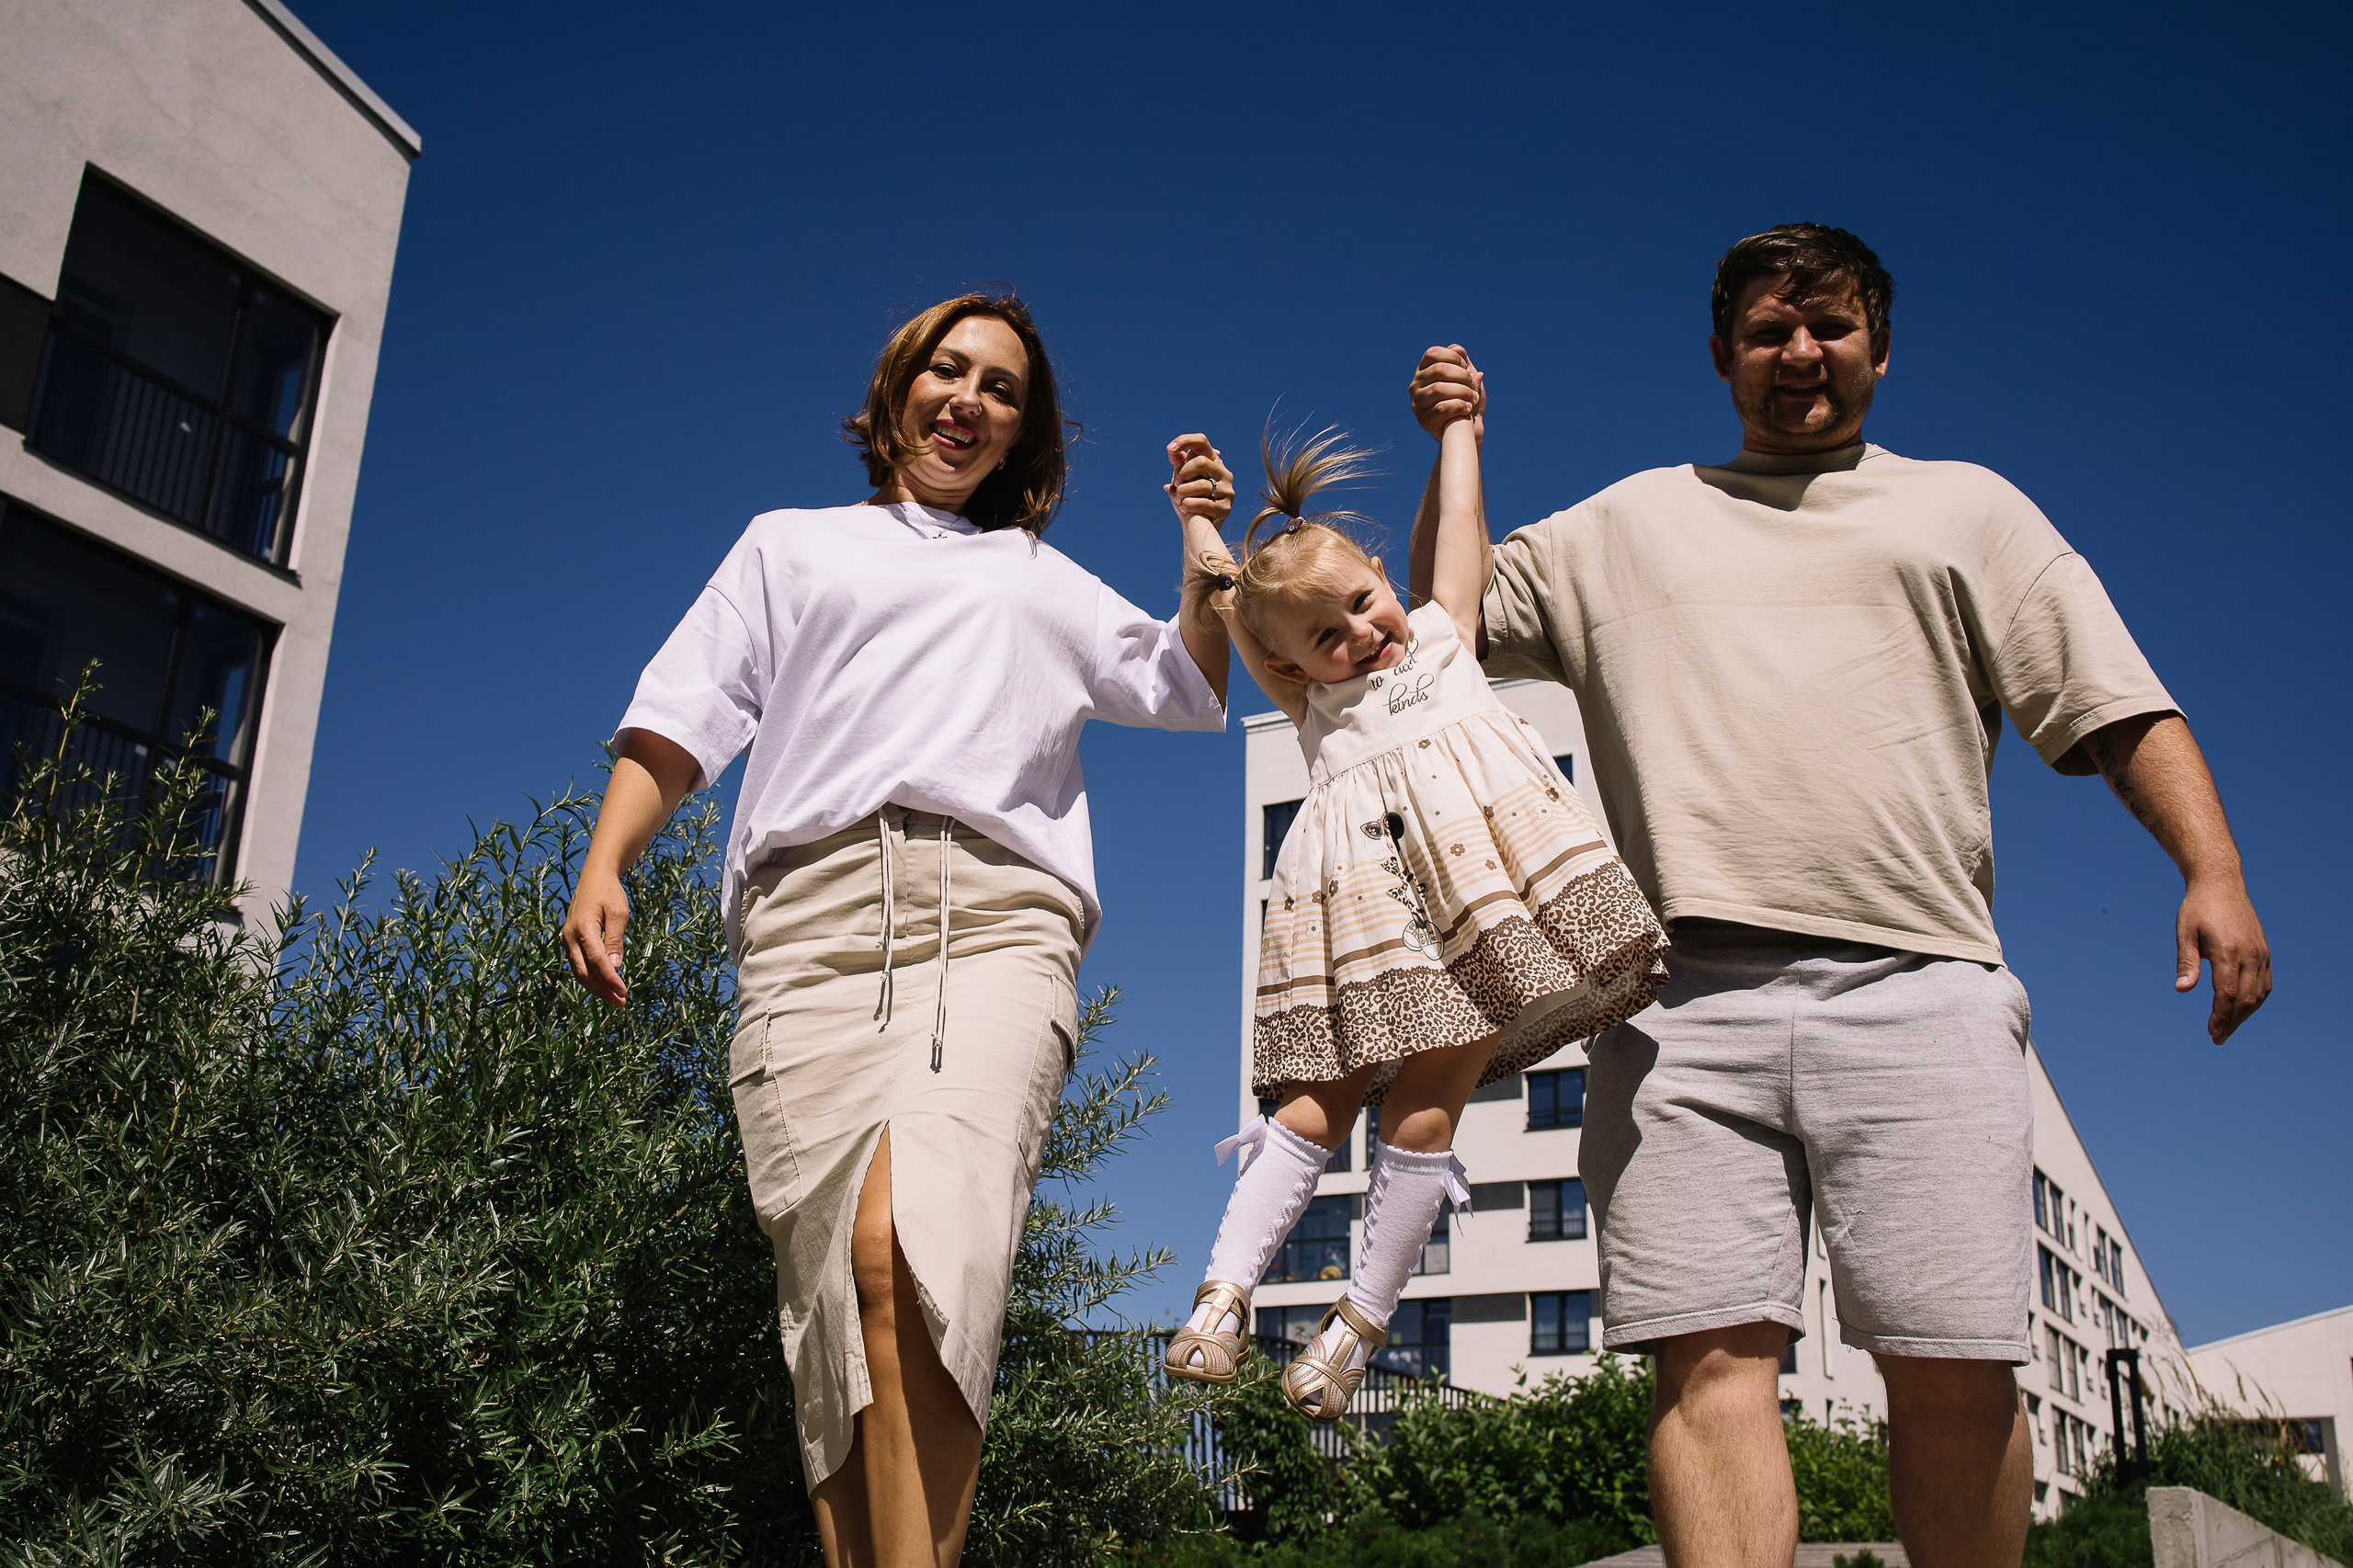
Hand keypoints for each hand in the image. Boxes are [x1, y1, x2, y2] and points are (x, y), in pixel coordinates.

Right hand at [562, 868, 631, 1005]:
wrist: (594, 878)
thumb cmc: (609, 893)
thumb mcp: (618, 912)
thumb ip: (615, 940)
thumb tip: (614, 967)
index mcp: (582, 928)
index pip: (596, 961)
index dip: (609, 979)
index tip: (624, 992)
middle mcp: (570, 937)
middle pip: (584, 972)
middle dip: (602, 990)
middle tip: (621, 1002)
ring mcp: (567, 941)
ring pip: (579, 972)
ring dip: (596, 988)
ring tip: (616, 999)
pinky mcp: (570, 943)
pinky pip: (578, 965)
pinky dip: (591, 978)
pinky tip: (605, 986)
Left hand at [1165, 434, 1234, 530]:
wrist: (1197, 527)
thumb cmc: (1189, 498)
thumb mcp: (1182, 479)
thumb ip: (1179, 465)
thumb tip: (1174, 454)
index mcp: (1213, 461)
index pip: (1201, 442)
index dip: (1184, 441)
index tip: (1169, 449)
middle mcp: (1224, 473)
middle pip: (1200, 462)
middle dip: (1182, 473)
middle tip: (1176, 484)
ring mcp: (1227, 490)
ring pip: (1201, 484)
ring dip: (1183, 492)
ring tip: (1179, 500)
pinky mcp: (1226, 508)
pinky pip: (1204, 503)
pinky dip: (1189, 505)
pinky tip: (1184, 508)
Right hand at [1410, 345, 1484, 442]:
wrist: (1468, 429)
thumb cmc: (1467, 400)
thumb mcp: (1468, 378)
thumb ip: (1463, 363)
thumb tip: (1458, 349)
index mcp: (1424, 371)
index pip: (1433, 354)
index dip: (1453, 357)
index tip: (1466, 367)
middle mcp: (1416, 386)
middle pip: (1438, 369)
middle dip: (1462, 375)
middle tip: (1472, 384)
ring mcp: (1417, 403)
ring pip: (1438, 389)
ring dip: (1463, 391)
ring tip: (1473, 397)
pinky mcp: (1424, 420)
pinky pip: (1442, 408)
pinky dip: (1460, 406)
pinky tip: (1468, 408)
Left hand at [2176, 874, 2270, 1042]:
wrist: (2222, 884)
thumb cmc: (2198, 908)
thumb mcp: (2185, 932)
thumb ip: (2187, 962)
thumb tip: (2182, 990)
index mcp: (2228, 951)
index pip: (2228, 994)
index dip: (2221, 1017)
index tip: (2211, 1032)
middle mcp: (2250, 955)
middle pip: (2246, 999)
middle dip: (2232, 1022)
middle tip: (2217, 1038)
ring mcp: (2261, 953)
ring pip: (2259, 995)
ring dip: (2245, 1015)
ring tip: (2227, 1028)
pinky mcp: (2264, 952)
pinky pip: (2266, 984)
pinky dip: (2256, 1000)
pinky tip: (2242, 1009)